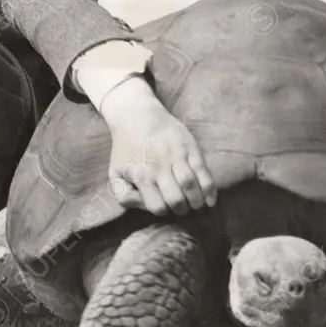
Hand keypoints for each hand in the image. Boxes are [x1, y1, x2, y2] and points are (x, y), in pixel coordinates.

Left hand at [99, 77, 216, 216]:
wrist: (137, 115)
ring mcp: (176, 157)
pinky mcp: (190, 148)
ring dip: (196, 201)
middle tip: (182, 208)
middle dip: (181, 210)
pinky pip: (203, 171)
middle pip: (176, 200)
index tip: (165, 207)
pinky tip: (210, 200)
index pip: (157, 207)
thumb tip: (138, 205)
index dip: (163, 212)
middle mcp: (159, 167)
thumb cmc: (126, 147)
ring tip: (196, 204)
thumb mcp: (115, 171)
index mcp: (140, 175)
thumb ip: (122, 194)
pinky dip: (209, 188)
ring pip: (191, 186)